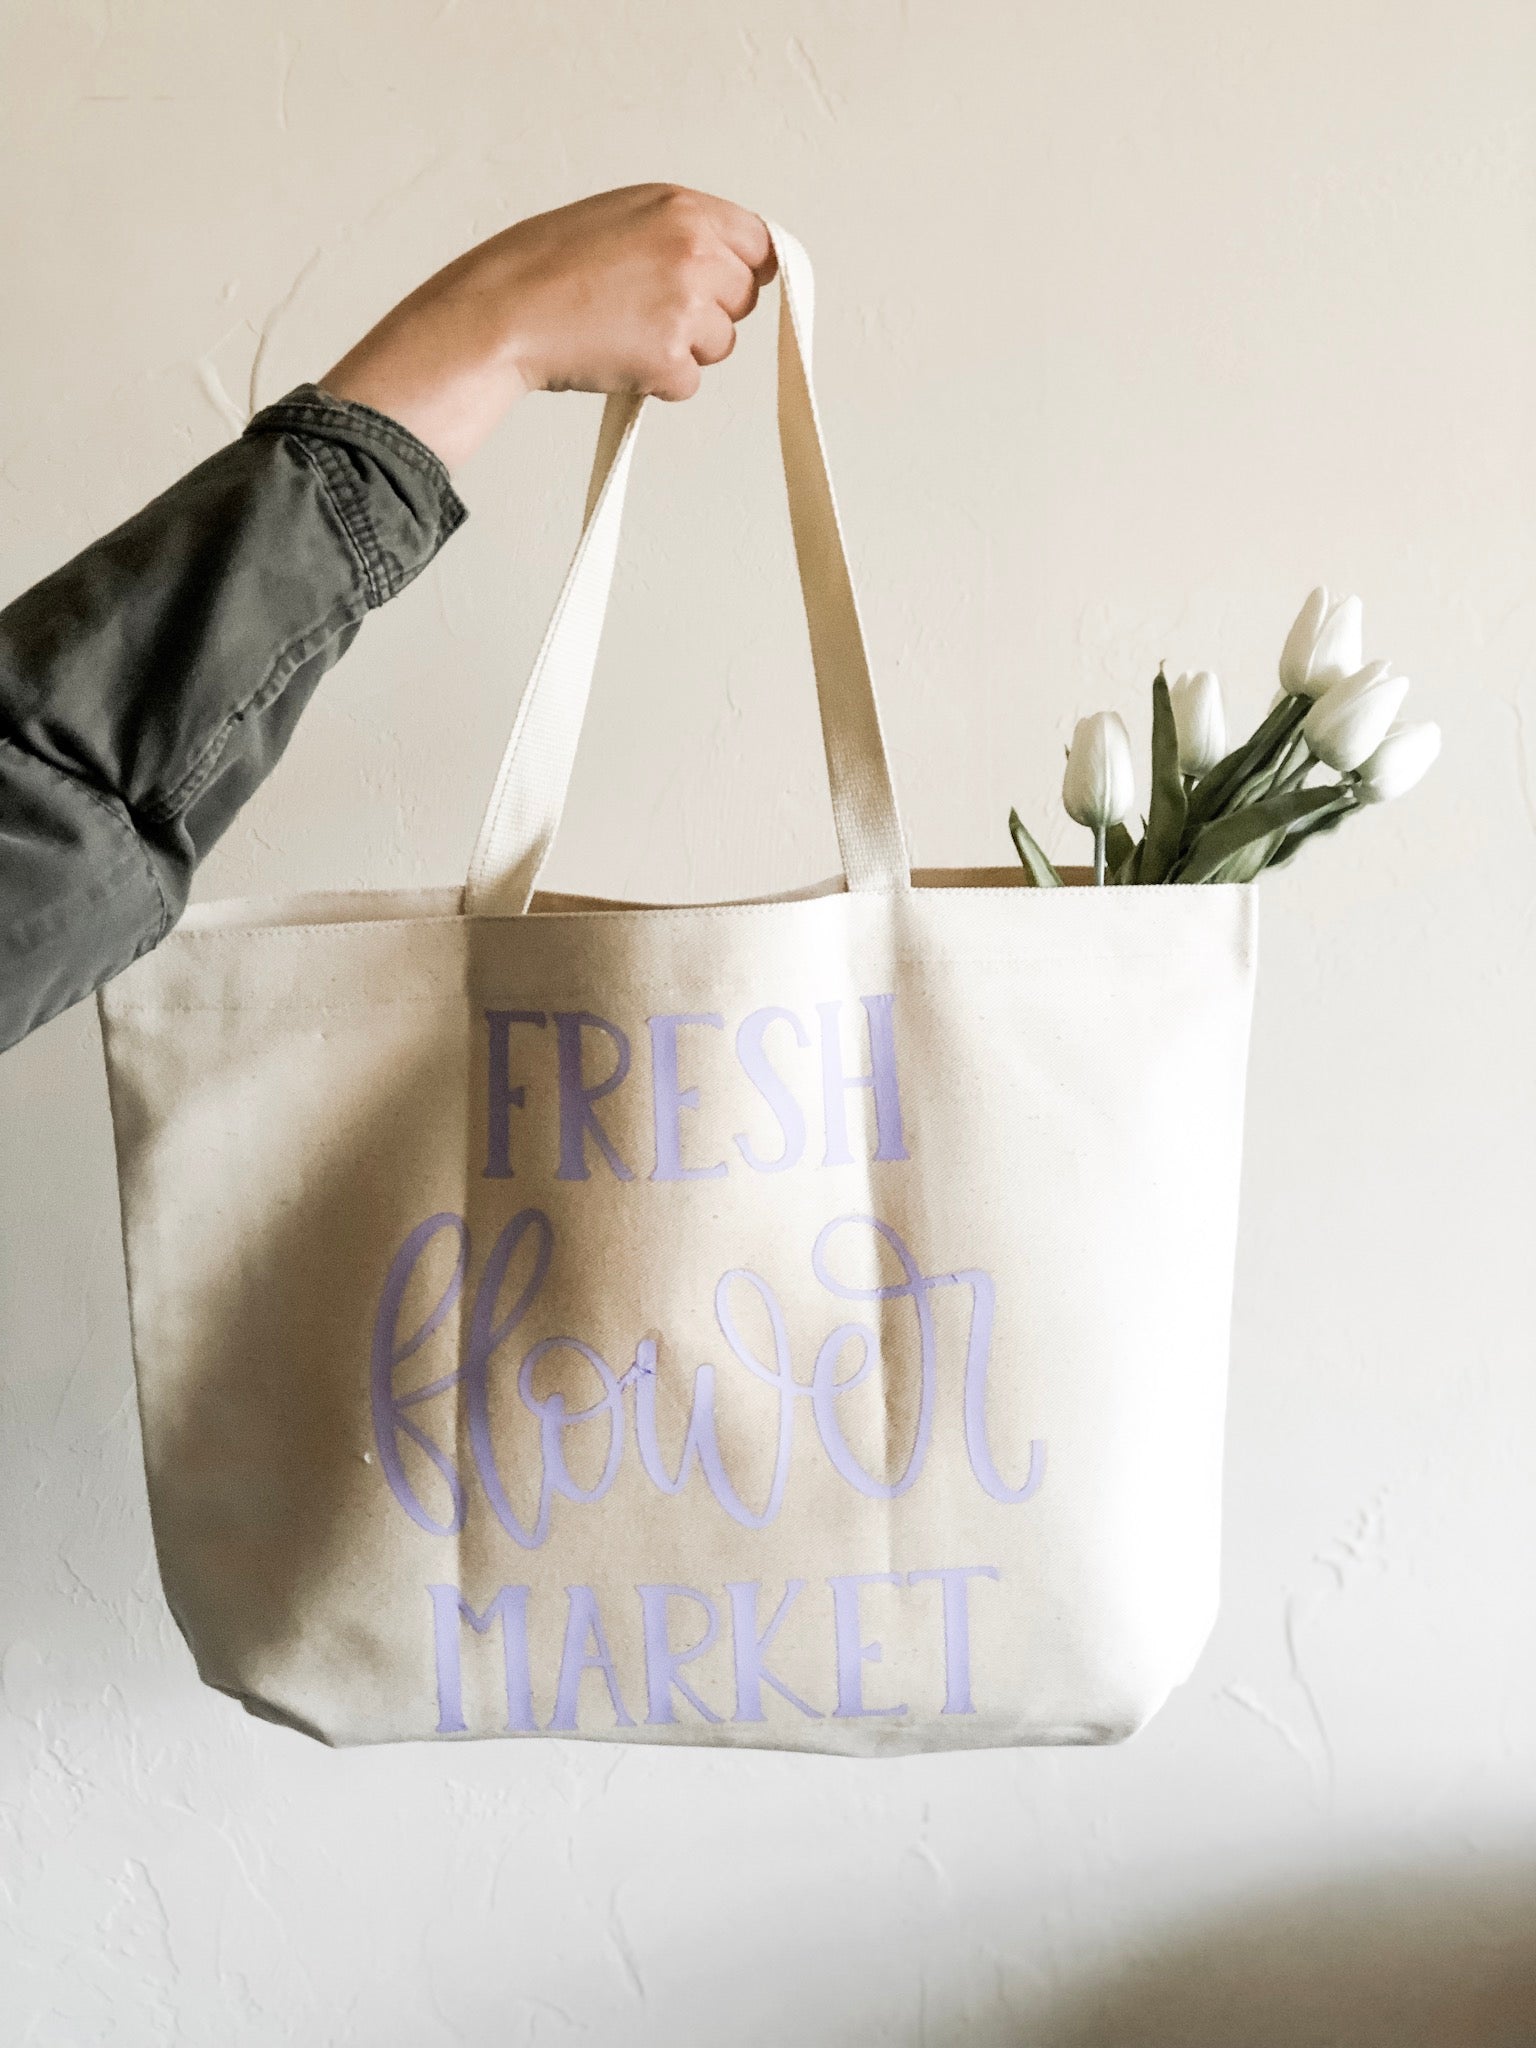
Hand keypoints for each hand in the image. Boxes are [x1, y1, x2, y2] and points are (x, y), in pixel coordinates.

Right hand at [317, 184, 775, 471]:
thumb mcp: (621, 217)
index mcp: (681, 208)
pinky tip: (618, 358)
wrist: (502, 310)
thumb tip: (726, 260)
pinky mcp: (671, 356)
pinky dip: (659, 383)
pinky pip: (689, 383)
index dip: (742, 271)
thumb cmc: (545, 267)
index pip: (759, 243)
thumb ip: (678, 232)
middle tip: (652, 313)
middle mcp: (693, 250)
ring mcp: (686, 305)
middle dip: (711, 313)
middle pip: (745, 299)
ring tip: (626, 333)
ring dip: (683, 350)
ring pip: (721, 345)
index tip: (724, 288)